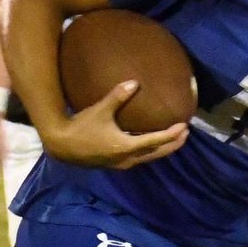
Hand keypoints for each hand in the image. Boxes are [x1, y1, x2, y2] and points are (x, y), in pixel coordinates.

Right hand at [45, 80, 188, 168]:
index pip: (155, 141)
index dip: (171, 134)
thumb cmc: (81, 127)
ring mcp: (121, 164)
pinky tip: (151, 144)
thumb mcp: (100, 110)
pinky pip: (139, 158)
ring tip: (174, 139)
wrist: (61, 146)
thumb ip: (117, 96)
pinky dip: (150, 151)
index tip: (184, 126)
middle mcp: (127, 159)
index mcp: (126, 147)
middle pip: (156, 153)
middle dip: (172, 144)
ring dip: (162, 149)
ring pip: (148, 158)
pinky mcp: (115, 163)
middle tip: (186, 133)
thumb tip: (134, 82)